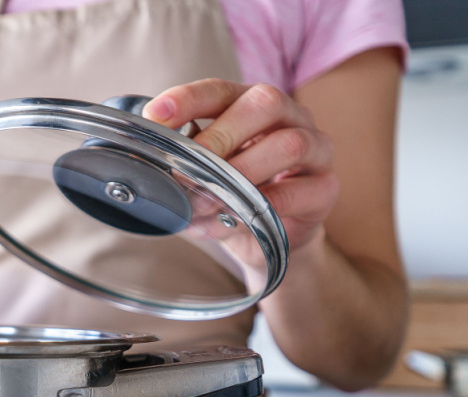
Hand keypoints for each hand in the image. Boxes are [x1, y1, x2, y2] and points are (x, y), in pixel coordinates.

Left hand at [143, 80, 337, 252]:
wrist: (267, 237)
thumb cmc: (231, 194)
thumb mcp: (201, 175)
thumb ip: (180, 163)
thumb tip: (142, 165)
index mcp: (250, 104)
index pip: (220, 89)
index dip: (188, 98)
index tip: (155, 115)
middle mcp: (289, 117)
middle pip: (262, 104)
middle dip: (218, 137)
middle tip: (184, 170)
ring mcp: (315, 149)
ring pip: (288, 145)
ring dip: (240, 175)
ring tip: (203, 203)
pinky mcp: (325, 189)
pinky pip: (296, 193)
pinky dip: (257, 209)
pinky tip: (228, 222)